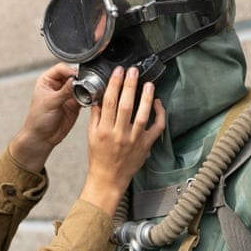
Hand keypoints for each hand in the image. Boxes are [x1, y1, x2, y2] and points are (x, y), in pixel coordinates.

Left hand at [9, 63, 81, 171]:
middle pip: (73, 75)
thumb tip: (75, 80)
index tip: (77, 77)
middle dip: (80, 79)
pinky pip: (85, 97)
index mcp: (47, 80)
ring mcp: (67, 95)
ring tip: (88, 93)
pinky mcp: (75, 104)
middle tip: (86, 84)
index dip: (70, 71)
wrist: (42, 138)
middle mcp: (58, 86)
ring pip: (81, 86)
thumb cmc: (38, 120)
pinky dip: (89, 98)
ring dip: (86, 89)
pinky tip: (90, 100)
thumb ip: (64, 91)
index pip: (61, 68)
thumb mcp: (50, 103)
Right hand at [80, 66, 164, 213]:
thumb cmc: (99, 158)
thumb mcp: (91, 136)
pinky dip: (159, 114)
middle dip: (129, 85)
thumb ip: (95, 116)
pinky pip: (156, 128)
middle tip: (133, 71)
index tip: (118, 72)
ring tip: (148, 83)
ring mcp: (134, 140)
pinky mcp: (146, 146)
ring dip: (146, 97)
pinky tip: (157, 103)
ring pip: (142, 115)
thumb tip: (100, 97)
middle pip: (125, 105)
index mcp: (103, 130)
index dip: (114, 84)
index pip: (109, 101)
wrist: (108, 179)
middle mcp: (119, 134)